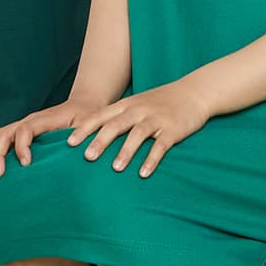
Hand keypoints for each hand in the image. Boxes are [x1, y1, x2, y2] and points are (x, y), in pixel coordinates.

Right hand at [0, 102, 94, 178]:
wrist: (84, 105)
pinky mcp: (20, 133)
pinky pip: (0, 140)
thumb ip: (82, 136)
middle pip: (5, 132)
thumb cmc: (87, 118)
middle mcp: (30, 121)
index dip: (22, 146)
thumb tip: (80, 153)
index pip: (26, 129)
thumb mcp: (89, 126)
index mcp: (45, 119)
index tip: (26, 164)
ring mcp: (23, 126)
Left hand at [67, 78, 214, 176]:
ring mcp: (157, 118)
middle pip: (116, 125)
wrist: (195, 91)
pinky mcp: (173, 129)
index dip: (85, 129)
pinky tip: (144, 173)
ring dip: (126, 151)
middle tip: (87, 157)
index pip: (101, 116)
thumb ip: (118, 118)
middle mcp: (139, 110)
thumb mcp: (138, 104)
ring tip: (116, 168)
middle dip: (101, 141)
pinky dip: (152, 159)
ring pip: (138, 134)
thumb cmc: (162, 102)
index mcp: (127, 105)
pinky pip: (161, 145)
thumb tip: (94, 138)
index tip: (69, 143)